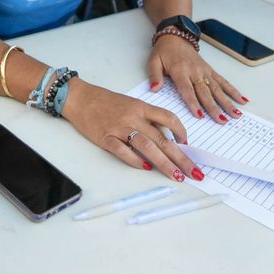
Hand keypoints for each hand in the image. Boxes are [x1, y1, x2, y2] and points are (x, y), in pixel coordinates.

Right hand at [61, 79, 201, 180]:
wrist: (80, 97)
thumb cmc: (105, 102)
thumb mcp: (131, 104)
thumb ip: (147, 118)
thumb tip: (165, 137)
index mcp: (141, 107)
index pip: (168, 118)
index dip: (181, 132)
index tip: (187, 145)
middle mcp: (133, 117)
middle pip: (163, 139)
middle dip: (181, 158)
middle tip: (194, 172)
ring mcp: (119, 128)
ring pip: (147, 147)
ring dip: (164, 163)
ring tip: (176, 175)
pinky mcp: (105, 138)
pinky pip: (123, 151)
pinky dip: (135, 160)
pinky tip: (145, 168)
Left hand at [148, 32, 244, 122]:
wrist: (175, 37)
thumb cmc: (164, 52)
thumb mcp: (153, 61)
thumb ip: (154, 75)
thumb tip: (154, 88)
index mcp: (180, 71)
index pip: (187, 89)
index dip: (194, 102)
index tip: (200, 114)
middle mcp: (195, 72)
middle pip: (205, 92)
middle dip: (214, 107)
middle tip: (222, 120)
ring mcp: (204, 71)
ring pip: (217, 88)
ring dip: (227, 102)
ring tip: (236, 114)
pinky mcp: (210, 71)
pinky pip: (223, 81)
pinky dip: (233, 90)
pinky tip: (242, 100)